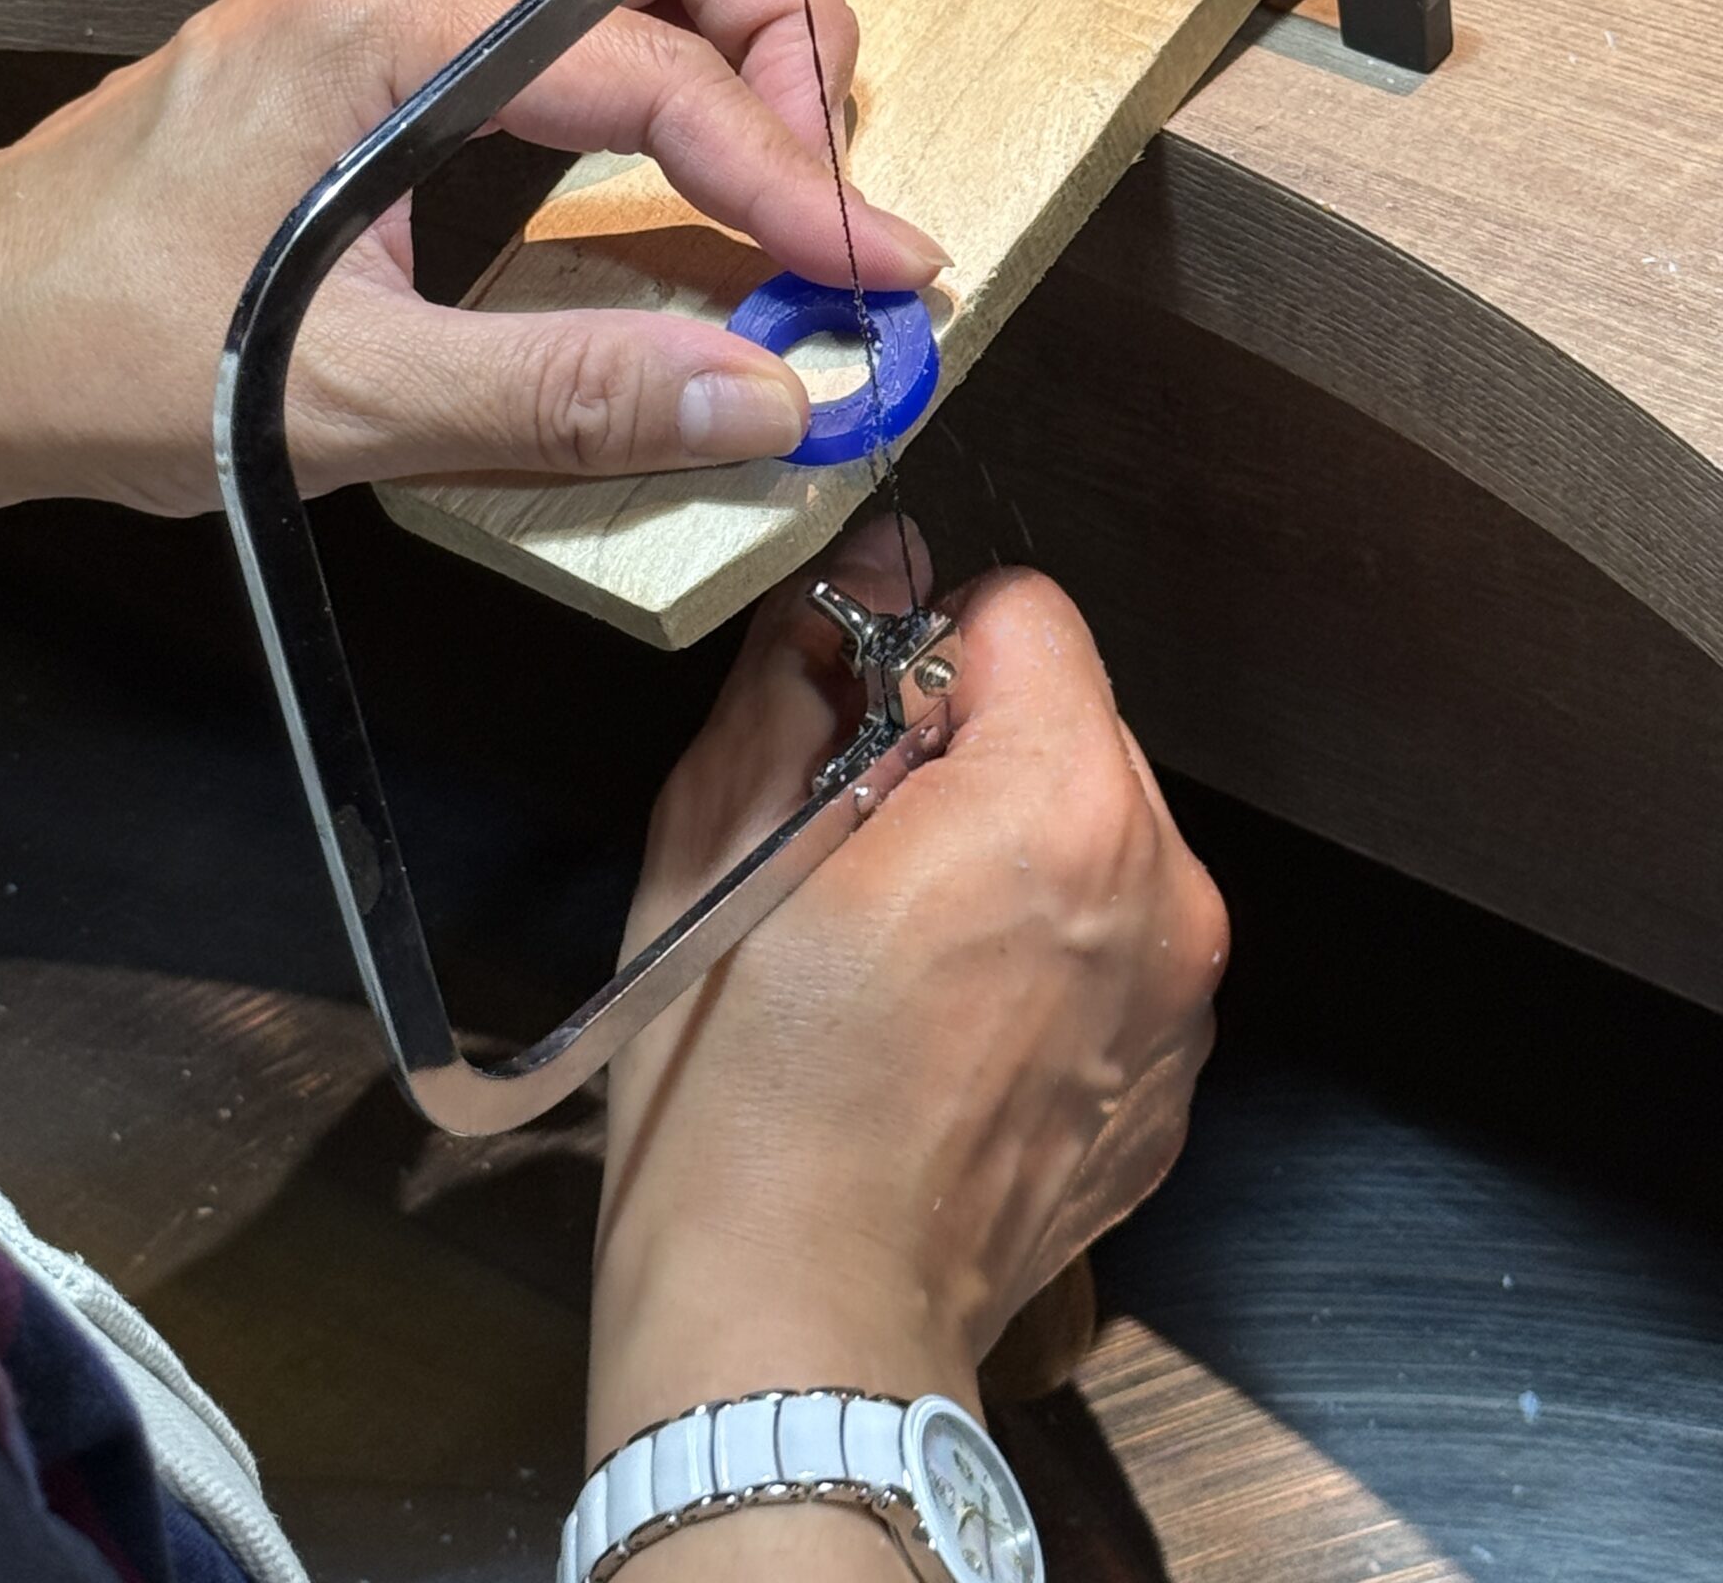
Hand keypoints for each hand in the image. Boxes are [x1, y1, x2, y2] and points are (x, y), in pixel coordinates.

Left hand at [0, 0, 943, 574]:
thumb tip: (755, 395)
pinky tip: (644, 119)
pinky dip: (633, 18)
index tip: (874, 266)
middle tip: (823, 171)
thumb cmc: (97, 344)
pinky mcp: (359, 27)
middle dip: (780, 24)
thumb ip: (572, 398)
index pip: (660, 70)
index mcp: (393, 25)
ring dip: (711, 0)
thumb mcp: (354, 399)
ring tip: (765, 130)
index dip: (796, 178)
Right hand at [590, 520, 1226, 1477]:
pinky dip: (1044, 958)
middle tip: (857, 856)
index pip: (1026, 611)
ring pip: (1097, 837)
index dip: (922, 654)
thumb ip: (805, 674)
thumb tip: (866, 571)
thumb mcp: (721, 841)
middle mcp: (1163, 892)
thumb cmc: (742, 1096)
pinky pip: (1117, 952)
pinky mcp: (1167, 1088)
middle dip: (971, 754)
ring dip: (1010, 856)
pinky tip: (943, 1036)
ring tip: (897, 959)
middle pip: (1074, 723)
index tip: (854, 743)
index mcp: (1060, 808)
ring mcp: (1181, 1005)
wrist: (796, 1333)